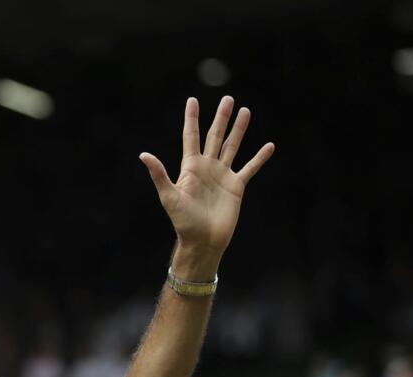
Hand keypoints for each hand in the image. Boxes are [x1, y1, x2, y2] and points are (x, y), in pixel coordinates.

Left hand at [140, 96, 273, 259]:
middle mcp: (207, 168)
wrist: (203, 241)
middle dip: (221, 118)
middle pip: (215, 136)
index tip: (193, 100)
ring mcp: (222, 176)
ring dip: (239, 130)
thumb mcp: (169, 196)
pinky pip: (250, 168)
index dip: (192, 119)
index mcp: (190, 168)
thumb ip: (159, 174)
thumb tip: (143, 154)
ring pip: (232, 146)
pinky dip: (259, 158)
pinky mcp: (236, 186)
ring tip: (245, 111)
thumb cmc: (183, 222)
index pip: (191, 137)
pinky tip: (269, 146)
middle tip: (228, 98)